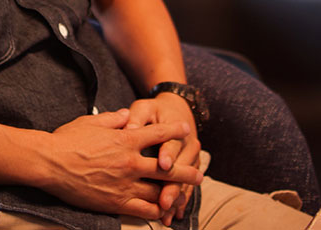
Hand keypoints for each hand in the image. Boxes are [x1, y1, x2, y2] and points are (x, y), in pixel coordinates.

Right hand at [42, 109, 199, 219]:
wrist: (51, 163)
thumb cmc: (69, 139)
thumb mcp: (93, 121)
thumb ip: (114, 118)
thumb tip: (127, 115)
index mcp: (125, 139)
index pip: (158, 133)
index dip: (174, 130)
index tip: (186, 129)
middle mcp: (130, 162)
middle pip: (167, 166)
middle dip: (186, 170)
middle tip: (200, 173)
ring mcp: (124, 184)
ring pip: (158, 191)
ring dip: (174, 193)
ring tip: (186, 197)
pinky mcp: (115, 202)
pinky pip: (142, 209)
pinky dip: (155, 211)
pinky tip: (162, 214)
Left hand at [127, 94, 201, 225]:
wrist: (178, 110)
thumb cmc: (156, 111)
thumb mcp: (145, 108)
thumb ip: (137, 117)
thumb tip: (129, 127)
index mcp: (176, 129)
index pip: (172, 143)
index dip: (168, 154)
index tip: (163, 164)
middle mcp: (187, 145)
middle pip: (181, 168)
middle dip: (173, 185)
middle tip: (164, 200)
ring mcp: (191, 159)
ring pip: (185, 181)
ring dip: (176, 197)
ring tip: (166, 211)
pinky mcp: (190, 169)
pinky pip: (187, 187)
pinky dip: (180, 200)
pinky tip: (173, 213)